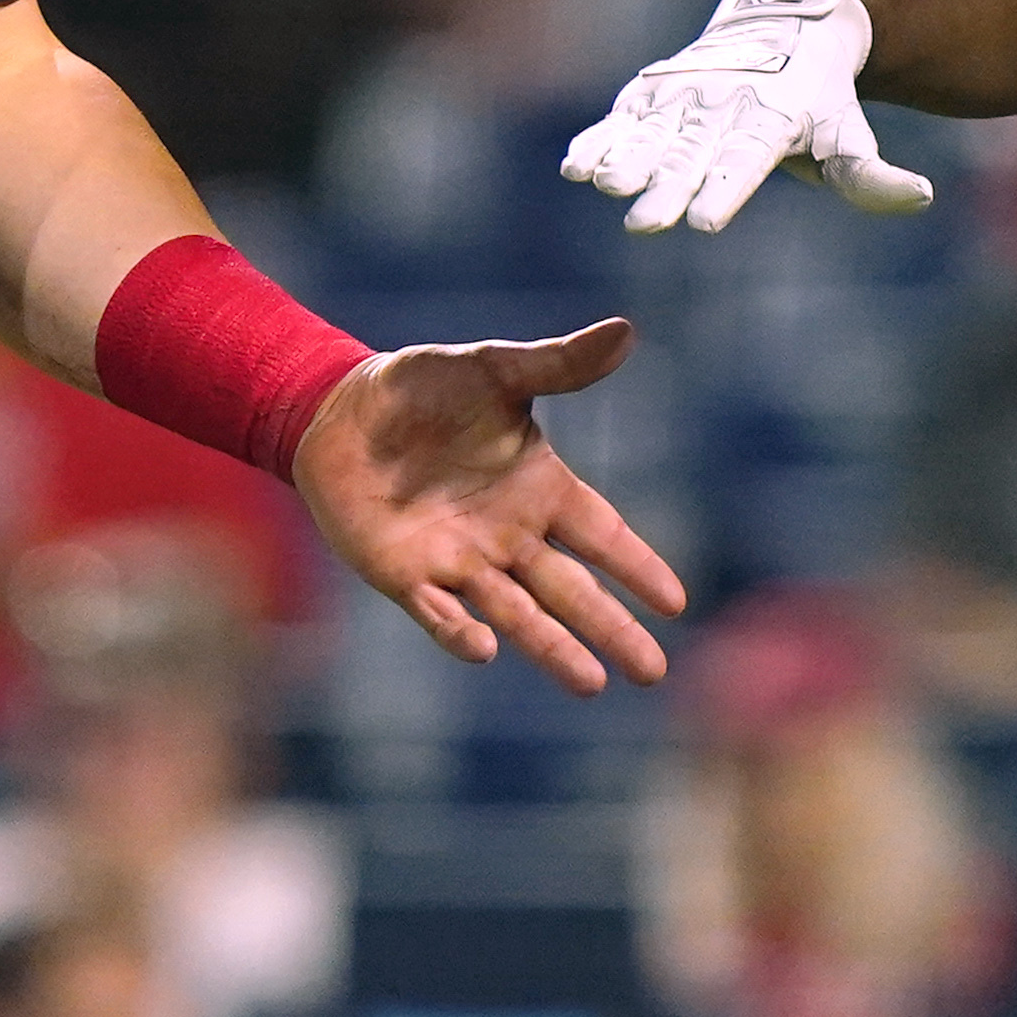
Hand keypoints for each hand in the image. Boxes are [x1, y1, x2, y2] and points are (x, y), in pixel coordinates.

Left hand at [291, 320, 689, 695]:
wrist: (340, 408)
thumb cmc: (428, 387)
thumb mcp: (493, 369)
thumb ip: (557, 364)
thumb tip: (626, 331)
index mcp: (539, 489)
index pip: (601, 534)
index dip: (636, 565)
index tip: (675, 603)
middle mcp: (508, 536)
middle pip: (570, 591)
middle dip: (612, 630)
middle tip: (652, 673)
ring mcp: (459, 561)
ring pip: (516, 615)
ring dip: (552, 648)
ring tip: (591, 685)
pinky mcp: (405, 575)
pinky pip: (438, 612)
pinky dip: (460, 631)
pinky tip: (485, 649)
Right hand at [559, 0, 938, 234]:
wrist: (788, 27)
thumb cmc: (820, 101)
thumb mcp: (848, 136)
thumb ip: (872, 176)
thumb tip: (920, 195)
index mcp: (772, 118)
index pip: (747, 160)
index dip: (724, 190)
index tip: (703, 222)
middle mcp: (723, 104)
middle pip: (691, 153)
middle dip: (666, 187)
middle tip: (645, 223)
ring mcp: (683, 95)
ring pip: (651, 134)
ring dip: (625, 161)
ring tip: (601, 184)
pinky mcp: (652, 94)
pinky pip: (623, 121)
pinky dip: (599, 141)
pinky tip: (576, 168)